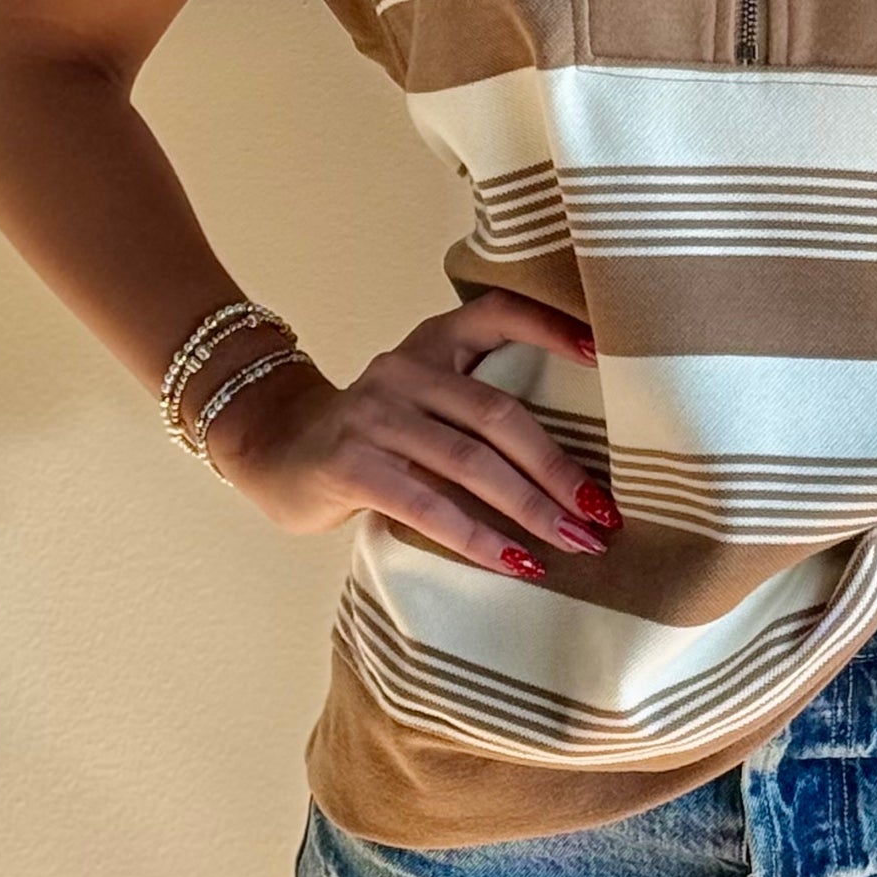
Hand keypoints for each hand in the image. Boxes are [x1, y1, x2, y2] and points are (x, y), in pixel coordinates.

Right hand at [201, 289, 617, 581]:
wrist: (272, 449)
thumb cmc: (372, 435)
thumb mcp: (422, 400)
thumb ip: (475, 409)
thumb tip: (574, 466)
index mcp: (432, 343)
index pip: (498, 314)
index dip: (552, 327)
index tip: (603, 353)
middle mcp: (405, 369)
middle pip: (500, 415)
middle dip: (558, 469)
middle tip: (603, 513)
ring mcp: (375, 414)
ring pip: (470, 462)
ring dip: (530, 508)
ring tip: (574, 541)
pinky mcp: (350, 464)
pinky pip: (428, 505)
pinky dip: (477, 538)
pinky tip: (514, 563)